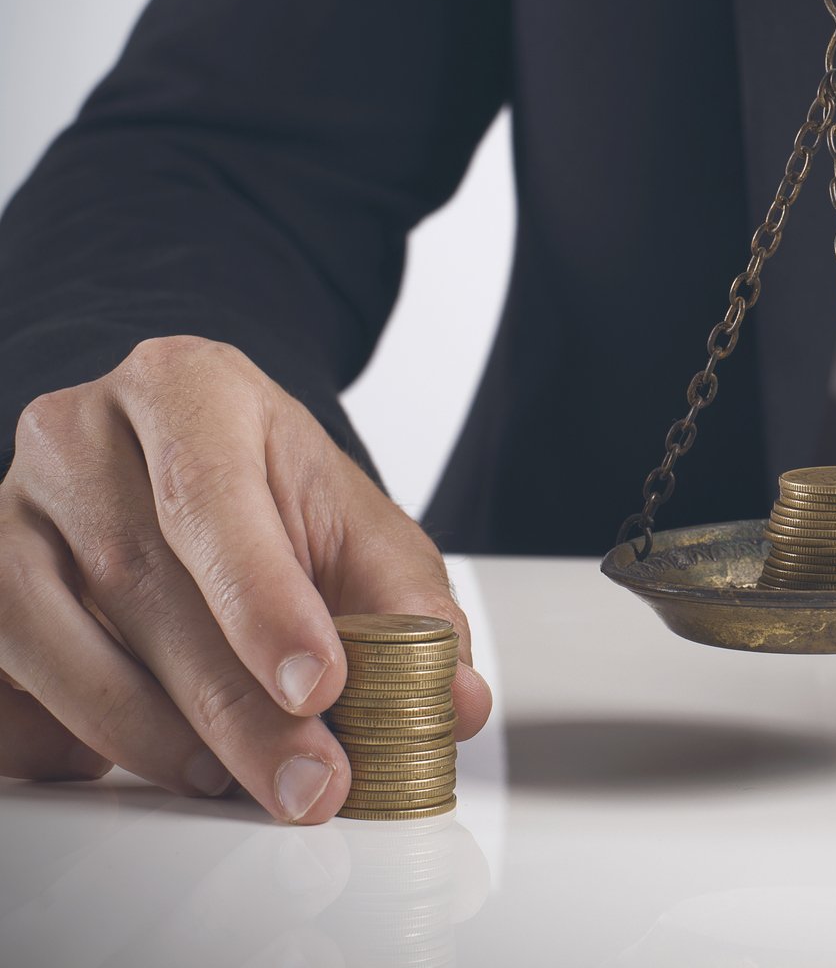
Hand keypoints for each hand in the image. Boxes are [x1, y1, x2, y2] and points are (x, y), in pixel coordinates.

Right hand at [0, 337, 491, 818]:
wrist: (179, 460)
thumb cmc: (268, 490)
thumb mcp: (354, 524)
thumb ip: (410, 604)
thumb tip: (456, 697)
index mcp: (184, 388)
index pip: (212, 497)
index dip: (263, 601)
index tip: (320, 687)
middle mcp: (76, 435)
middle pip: (141, 583)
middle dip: (234, 706)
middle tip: (308, 781)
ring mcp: (5, 511)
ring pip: (56, 642)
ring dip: (153, 736)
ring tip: (236, 779)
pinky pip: (7, 688)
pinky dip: (70, 742)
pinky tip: (152, 760)